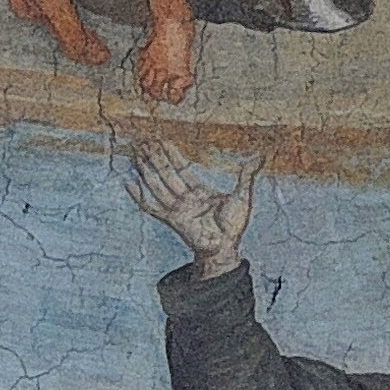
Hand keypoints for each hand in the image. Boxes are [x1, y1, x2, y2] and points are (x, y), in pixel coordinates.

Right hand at [122, 137, 255, 275]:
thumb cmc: (234, 226)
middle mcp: (185, 198)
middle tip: (144, 140)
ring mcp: (176, 208)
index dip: (172, 154)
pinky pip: (150, 207)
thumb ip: (247, 175)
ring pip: (157, 184)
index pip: (182, 168)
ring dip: (146, 169)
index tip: (162, 140)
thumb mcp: (243, 195)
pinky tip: (129, 184)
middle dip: (155, 156)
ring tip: (136, 153)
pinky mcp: (171, 220)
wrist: (226, 248)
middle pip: (166, 172)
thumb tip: (260, 156)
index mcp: (199, 191)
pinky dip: (138, 196)